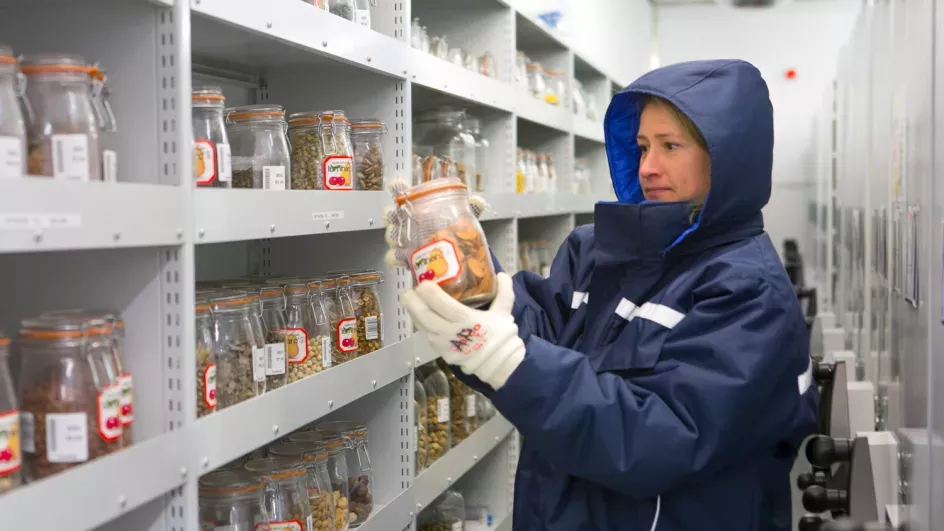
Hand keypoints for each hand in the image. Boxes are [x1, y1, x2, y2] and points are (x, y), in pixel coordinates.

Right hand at [382, 177, 487, 267]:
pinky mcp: (406, 258)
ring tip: (399, 238)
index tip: (396, 185)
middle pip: (393, 215)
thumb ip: (471, 209)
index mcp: (421, 207)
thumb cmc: (456, 231)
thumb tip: (479, 201)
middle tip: (396, 215)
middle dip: (392, 215)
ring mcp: (406, 240)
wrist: (458, 256)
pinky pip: (395, 256)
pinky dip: (395, 257)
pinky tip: (399, 258)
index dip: (397, 188)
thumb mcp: (465, 218)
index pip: (405, 193)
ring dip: (393, 236)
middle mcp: (410, 222)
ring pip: (392, 235)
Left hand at [402, 272, 525, 389]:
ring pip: (421, 326)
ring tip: (412, 301)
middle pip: (423, 314)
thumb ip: (504, 291)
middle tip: (409, 290)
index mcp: (465, 318)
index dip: (427, 291)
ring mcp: (443, 344)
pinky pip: (427, 336)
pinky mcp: (441, 353)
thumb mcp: (504, 311)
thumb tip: (502, 274)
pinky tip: (422, 317)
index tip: (423, 282)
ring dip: (414, 312)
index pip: (438, 302)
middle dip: (412, 300)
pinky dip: (422, 325)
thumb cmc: (501, 336)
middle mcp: (450, 331)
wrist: (499, 364)